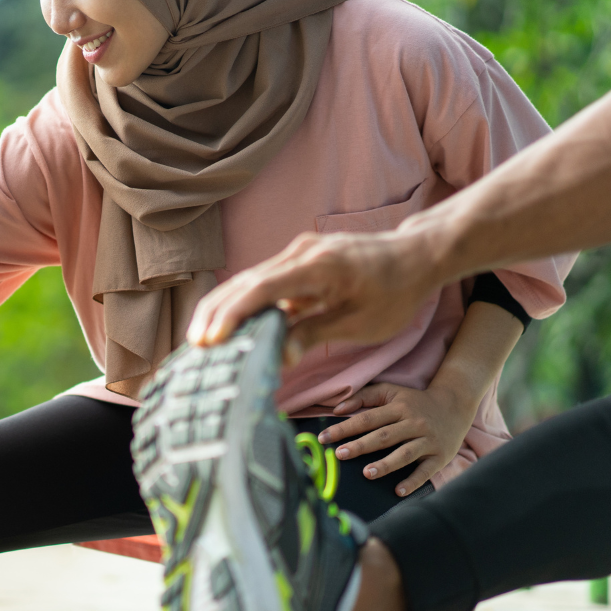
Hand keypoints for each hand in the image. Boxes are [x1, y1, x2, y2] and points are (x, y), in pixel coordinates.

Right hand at [187, 228, 444, 352]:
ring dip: (225, 307)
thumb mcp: (360, 322)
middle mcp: (301, 252)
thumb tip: (280, 358)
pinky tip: (233, 326)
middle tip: (194, 346)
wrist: (416, 255)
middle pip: (245, 281)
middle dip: (216, 312)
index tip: (210, 341)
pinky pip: (265, 281)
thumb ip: (314, 334)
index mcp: (318, 267)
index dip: (232, 316)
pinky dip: (245, 303)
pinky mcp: (300, 259)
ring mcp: (298, 252)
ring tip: (203, 338)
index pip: (261, 289)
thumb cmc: (395, 291)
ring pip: (250, 280)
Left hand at [323, 381, 472, 496]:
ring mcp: (427, 440)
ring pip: (404, 453)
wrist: (456, 404)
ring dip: (386, 464)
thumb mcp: (392, 392)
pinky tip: (398, 490)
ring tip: (367, 473)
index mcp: (398, 408)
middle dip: (360, 445)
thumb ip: (364, 397)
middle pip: (383, 436)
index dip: (345, 428)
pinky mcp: (440, 456)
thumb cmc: (416, 401)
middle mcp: (413, 423)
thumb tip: (337, 409)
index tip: (323, 438)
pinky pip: (425, 470)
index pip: (367, 419)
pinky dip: (413, 481)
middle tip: (340, 454)